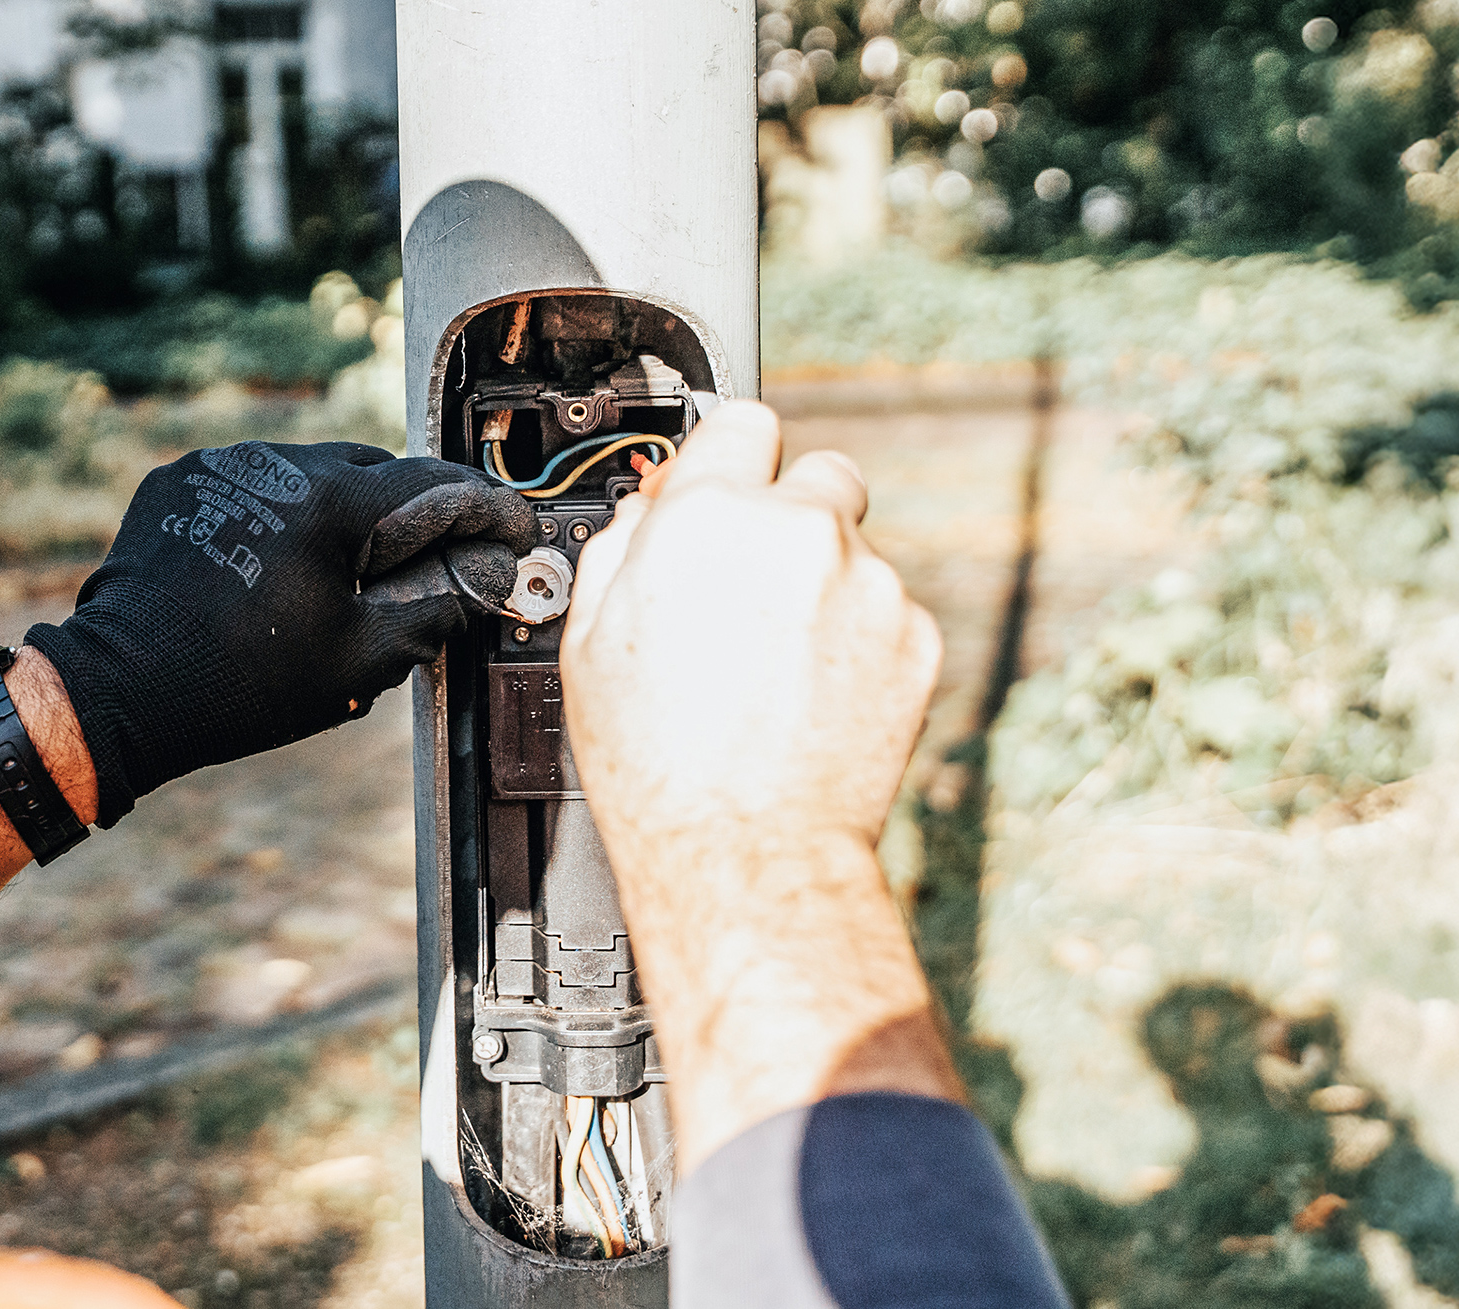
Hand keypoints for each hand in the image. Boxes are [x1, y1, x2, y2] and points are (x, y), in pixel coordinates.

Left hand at [28, 440, 535, 824]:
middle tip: (437, 560)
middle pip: (375, 472)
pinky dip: (283, 516)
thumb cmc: (235, 683)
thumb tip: (482, 581)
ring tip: (353, 574)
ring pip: (312, 475)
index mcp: (327, 500)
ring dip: (343, 512)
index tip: (513, 527)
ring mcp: (220, 467)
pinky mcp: (181, 483)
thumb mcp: (360, 658)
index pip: (432, 488)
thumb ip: (435, 609)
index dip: (483, 511)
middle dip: (412, 513)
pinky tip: (285, 567)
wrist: (118, 691)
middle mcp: (273, 464)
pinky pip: (256, 486)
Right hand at [561, 402, 956, 1168]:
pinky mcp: (916, 636)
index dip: (729, 459)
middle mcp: (798, 533)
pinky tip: (814, 694)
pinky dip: (860, 639)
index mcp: (707, 519)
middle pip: (815, 474)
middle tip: (753, 587)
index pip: (743, 422)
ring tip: (777, 665)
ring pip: (854, 548)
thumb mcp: (589, 642)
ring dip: (823, 583)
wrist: (746, 853)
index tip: (727, 486)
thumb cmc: (656, 763)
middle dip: (788, 515)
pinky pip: (888, 611)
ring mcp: (868, 584)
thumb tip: (651, 510)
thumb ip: (622, 548)